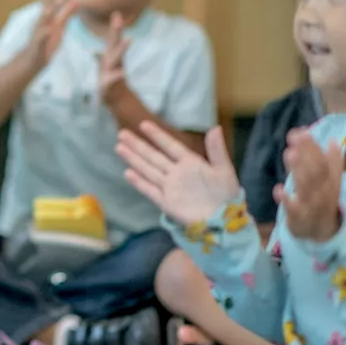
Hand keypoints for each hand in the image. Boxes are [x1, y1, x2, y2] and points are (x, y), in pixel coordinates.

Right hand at [25, 0, 76, 70]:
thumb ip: (66, 13)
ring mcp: (39, 31)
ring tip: (57, 0)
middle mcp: (42, 20)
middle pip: (48, 3)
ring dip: (49, 9)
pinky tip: (49, 30)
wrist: (32, 61)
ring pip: (43, 19)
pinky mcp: (37, 45)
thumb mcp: (59, 26)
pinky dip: (44, 34)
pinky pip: (40, 39)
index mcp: (48, 15)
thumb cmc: (47, 42)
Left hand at [97, 12, 130, 102]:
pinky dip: (116, 75)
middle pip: (116, 43)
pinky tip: (120, 72)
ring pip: (117, 58)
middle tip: (119, 18)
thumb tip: (95, 52)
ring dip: (122, 49)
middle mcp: (115, 61)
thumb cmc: (109, 82)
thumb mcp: (103, 69)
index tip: (117, 13)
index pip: (113, 39)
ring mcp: (114, 71)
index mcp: (112, 56)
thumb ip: (101, 59)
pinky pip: (114, 78)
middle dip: (117, 31)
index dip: (115, 26)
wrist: (116, 99)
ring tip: (129, 40)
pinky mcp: (111, 83)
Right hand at [116, 122, 239, 225]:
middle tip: (122, 133)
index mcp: (190, 163)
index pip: (170, 146)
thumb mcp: (224, 170)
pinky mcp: (166, 202)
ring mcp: (169, 187)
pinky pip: (150, 190)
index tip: (143, 124)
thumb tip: (214, 127)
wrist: (224, 221)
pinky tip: (127, 173)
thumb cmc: (226, 195)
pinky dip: (139, 182)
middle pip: (153, 156)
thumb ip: (217, 150)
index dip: (157, 135)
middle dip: (138, 145)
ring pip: (148, 170)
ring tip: (119, 148)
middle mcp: (176, 172)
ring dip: (134, 159)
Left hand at [275, 132, 343, 241]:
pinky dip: (286, 199)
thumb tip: (332, 140)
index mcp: (329, 181)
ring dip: (298, 170)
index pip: (323, 161)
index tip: (302, 130)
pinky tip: (278, 188)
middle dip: (306, 153)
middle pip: (316, 171)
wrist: (321, 233)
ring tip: (289, 153)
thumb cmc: (322, 202)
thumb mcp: (331, 183)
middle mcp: (322, 191)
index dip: (313, 147)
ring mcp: (310, 205)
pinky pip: (292, 208)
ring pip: (306, 186)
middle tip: (295, 136)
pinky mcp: (298, 218)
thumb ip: (332, 162)